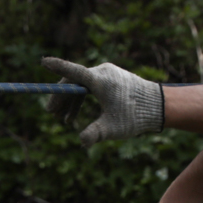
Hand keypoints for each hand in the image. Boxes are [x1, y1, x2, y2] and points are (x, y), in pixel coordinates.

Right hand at [41, 57, 164, 145]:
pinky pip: (91, 87)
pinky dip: (83, 100)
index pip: (73, 72)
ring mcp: (108, 74)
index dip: (57, 67)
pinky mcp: (113, 79)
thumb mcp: (113, 127)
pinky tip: (76, 117)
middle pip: (74, 81)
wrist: (159, 106)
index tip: (43, 61)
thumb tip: (82, 141)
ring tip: (64, 121)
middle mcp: (103, 72)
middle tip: (51, 113)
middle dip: (61, 98)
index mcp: (100, 80)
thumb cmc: (135, 115)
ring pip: (82, 85)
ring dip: (71, 102)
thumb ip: (95, 134)